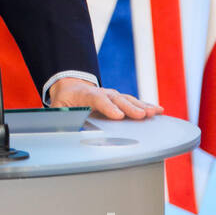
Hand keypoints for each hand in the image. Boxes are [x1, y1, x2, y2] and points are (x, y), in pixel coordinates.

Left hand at [48, 77, 163, 119]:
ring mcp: (113, 95)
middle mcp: (103, 93)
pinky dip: (147, 106)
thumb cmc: (65, 100)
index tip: (118, 116)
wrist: (72, 87)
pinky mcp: (121, 100)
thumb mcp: (57, 108)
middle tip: (142, 116)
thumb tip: (56, 127)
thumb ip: (57, 117)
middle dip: (130, 108)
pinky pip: (135, 103)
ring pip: (129, 100)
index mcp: (86, 95)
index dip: (109, 107)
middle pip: (118, 99)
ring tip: (155, 113)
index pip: (98, 99)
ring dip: (143, 107)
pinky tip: (159, 111)